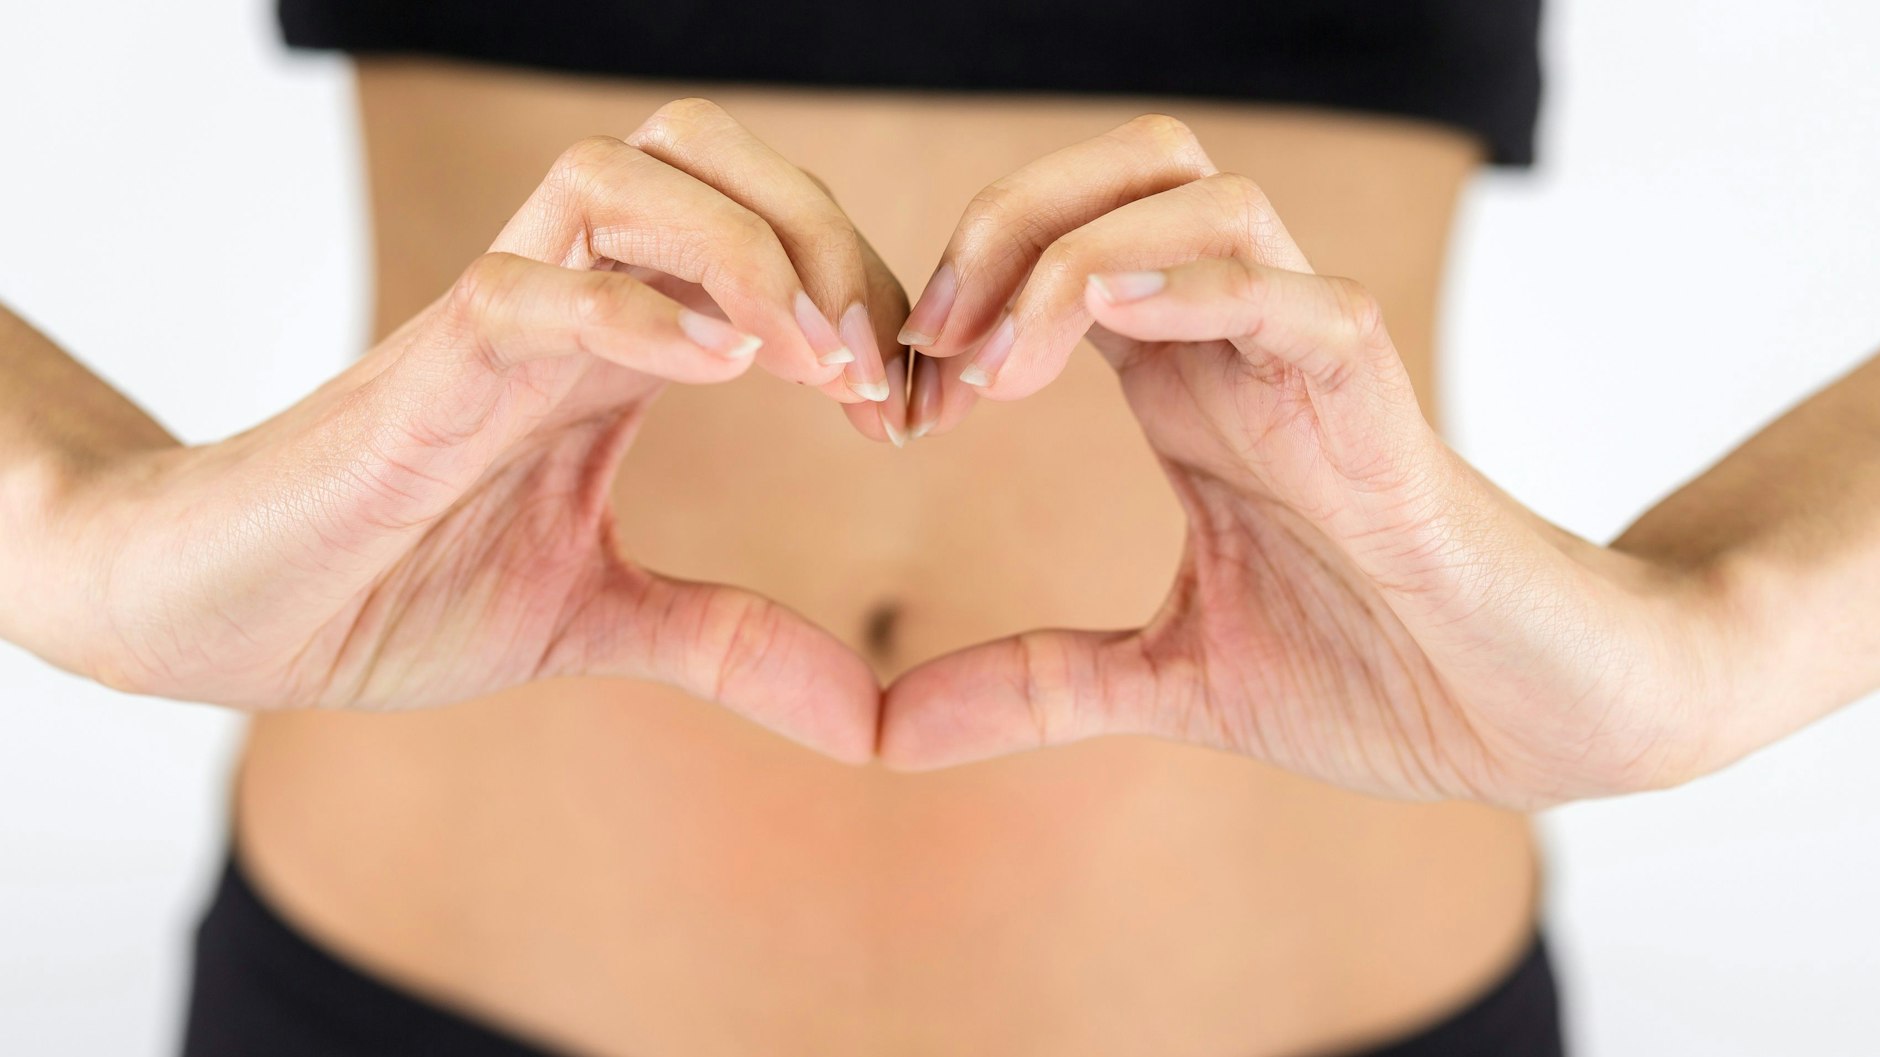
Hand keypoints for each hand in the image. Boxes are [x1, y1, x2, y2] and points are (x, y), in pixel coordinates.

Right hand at [34, 101, 908, 761]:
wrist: (234, 613)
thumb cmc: (396, 590)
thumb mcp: (603, 622)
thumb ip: (735, 646)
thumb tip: (871, 718)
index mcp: (616, 343)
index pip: (762, 235)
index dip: (862, 295)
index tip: (917, 413)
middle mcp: (565, 302)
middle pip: (707, 153)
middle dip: (825, 237)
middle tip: (883, 372)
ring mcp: (493, 321)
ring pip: (623, 173)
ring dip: (750, 253)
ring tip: (819, 364)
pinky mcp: (425, 373)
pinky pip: (529, 290)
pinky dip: (635, 313)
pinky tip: (722, 369)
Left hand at [878, 118, 1734, 804]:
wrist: (1536, 725)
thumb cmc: (1380, 679)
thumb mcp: (1167, 682)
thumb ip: (1032, 687)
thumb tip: (886, 731)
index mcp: (1188, 390)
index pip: (1062, 254)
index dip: (960, 296)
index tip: (895, 402)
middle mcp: (1244, 349)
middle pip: (1125, 173)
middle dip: (1004, 222)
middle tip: (929, 342)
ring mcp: (1314, 364)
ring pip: (1202, 198)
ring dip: (1072, 252)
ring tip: (999, 365)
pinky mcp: (1383, 408)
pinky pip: (1297, 296)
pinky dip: (1193, 287)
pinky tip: (1102, 327)